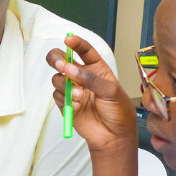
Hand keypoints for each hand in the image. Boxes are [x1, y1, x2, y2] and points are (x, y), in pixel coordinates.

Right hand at [48, 37, 136, 152]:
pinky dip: (65, 100)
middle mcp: (81, 76)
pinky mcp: (65, 104)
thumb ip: (90, 79)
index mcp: (96, 68)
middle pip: (61, 60)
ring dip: (65, 85)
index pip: (83, 50)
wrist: (114, 136)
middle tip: (60, 65)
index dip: (75, 43)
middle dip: (56, 59)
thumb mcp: (110, 91)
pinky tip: (77, 107)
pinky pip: (57, 96)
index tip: (68, 39)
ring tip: (79, 95)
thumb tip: (70, 69)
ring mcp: (72, 90)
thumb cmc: (118, 111)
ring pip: (57, 78)